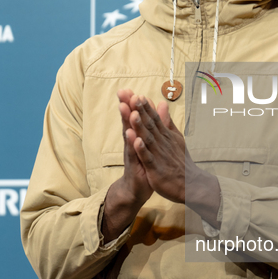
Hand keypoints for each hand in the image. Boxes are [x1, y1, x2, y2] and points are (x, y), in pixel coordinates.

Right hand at [100, 89, 153, 242]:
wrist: (136, 190)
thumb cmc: (143, 165)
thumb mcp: (147, 145)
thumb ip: (151, 126)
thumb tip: (155, 109)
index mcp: (136, 137)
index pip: (133, 117)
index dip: (131, 104)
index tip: (129, 88)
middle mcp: (130, 143)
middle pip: (127, 122)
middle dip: (125, 107)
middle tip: (123, 92)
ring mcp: (130, 154)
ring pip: (128, 136)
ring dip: (126, 123)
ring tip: (125, 109)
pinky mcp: (133, 166)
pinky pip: (133, 154)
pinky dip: (133, 145)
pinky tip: (132, 136)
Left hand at [129, 94, 220, 225]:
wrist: (191, 185)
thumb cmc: (180, 162)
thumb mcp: (175, 138)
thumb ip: (167, 121)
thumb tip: (161, 103)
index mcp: (166, 136)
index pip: (155, 119)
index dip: (146, 107)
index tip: (136, 94)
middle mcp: (163, 143)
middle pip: (150, 125)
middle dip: (141, 111)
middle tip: (132, 97)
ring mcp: (160, 156)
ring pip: (148, 139)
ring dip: (140, 127)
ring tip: (132, 114)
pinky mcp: (156, 169)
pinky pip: (148, 158)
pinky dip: (142, 149)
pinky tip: (136, 141)